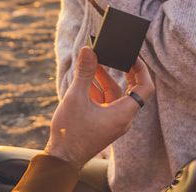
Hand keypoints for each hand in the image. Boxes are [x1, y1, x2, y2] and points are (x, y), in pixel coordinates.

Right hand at [44, 47, 153, 168]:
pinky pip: (106, 102)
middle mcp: (122, 118)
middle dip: (119, 71)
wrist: (62, 157)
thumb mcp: (76, 96)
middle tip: (111, 55)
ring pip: (114, 95)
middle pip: (129, 89)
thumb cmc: (71, 131)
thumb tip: (88, 50)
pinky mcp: (103, 123)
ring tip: (91, 64)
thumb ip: (85, 72)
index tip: (131, 56)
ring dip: (103, 79)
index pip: (144, 88)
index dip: (140, 69)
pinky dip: (97, 90)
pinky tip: (85, 82)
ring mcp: (113, 121)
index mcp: (123, 113)